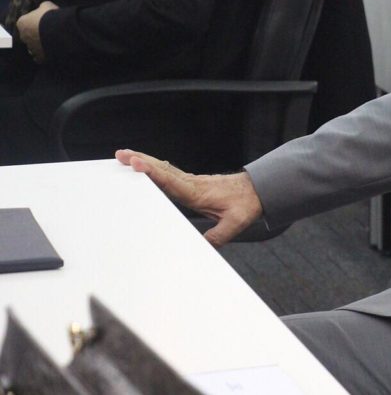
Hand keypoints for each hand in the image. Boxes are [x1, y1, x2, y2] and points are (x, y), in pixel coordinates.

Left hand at [16, 0, 57, 62]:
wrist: (59, 30)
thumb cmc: (50, 15)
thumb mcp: (46, 5)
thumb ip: (42, 8)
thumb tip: (43, 9)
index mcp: (21, 23)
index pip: (26, 22)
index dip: (35, 21)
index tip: (44, 20)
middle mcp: (23, 36)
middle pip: (28, 35)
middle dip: (35, 33)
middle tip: (47, 30)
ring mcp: (31, 48)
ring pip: (33, 46)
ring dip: (39, 44)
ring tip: (51, 41)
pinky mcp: (39, 57)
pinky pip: (40, 56)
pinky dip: (44, 54)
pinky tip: (51, 50)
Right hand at [115, 149, 263, 246]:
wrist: (259, 190)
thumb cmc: (247, 204)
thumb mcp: (235, 223)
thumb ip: (218, 236)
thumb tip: (203, 248)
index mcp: (197, 192)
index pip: (171, 181)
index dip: (153, 173)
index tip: (137, 163)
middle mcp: (192, 184)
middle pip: (162, 170)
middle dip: (141, 161)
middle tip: (120, 154)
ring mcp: (192, 181)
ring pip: (165, 169)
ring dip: (145, 162)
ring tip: (125, 156)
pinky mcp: (193, 183)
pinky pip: (170, 173)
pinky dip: (155, 168)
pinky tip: (146, 166)